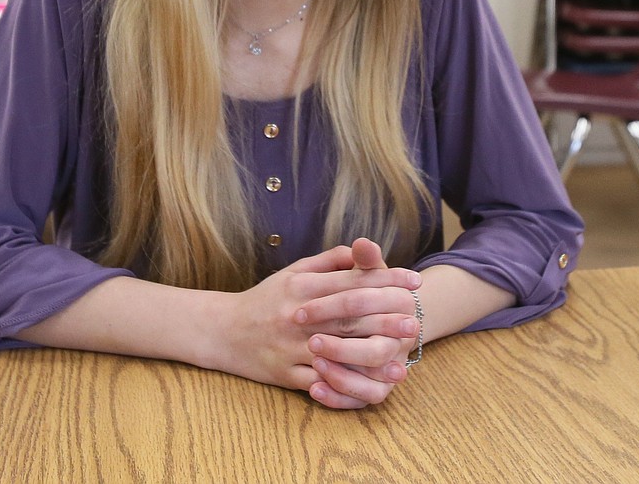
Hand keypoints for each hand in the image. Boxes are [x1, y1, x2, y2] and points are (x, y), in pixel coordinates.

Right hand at [217, 244, 420, 409]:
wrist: (222, 330)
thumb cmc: (266, 299)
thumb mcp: (293, 272)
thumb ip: (328, 261)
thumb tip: (361, 249)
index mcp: (302, 287)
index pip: (351, 281)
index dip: (385, 280)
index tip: (414, 282)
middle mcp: (298, 316)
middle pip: (348, 318)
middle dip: (385, 320)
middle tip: (416, 324)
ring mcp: (290, 347)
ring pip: (336, 353)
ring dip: (370, 360)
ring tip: (400, 364)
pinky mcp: (284, 374)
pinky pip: (316, 382)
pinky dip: (341, 386)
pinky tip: (365, 389)